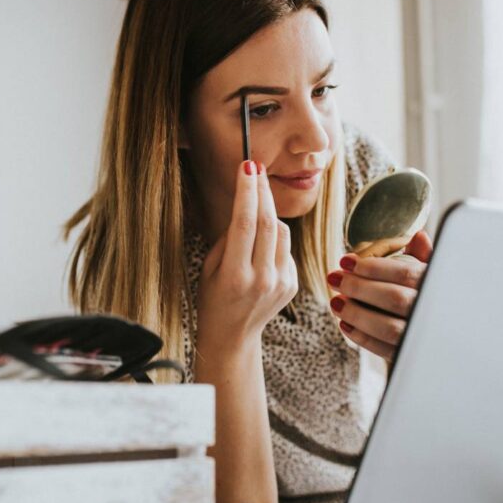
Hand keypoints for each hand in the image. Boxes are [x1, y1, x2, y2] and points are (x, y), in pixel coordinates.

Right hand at [196, 160, 297, 356]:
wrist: (232, 336)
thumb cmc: (213, 297)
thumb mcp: (209, 268)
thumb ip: (228, 238)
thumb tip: (245, 205)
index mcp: (234, 275)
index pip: (244, 224)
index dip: (247, 191)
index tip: (247, 166)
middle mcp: (260, 279)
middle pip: (267, 223)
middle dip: (262, 190)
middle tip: (255, 168)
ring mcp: (280, 283)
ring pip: (281, 231)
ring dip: (267, 215)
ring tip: (252, 214)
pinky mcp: (292, 283)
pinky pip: (285, 247)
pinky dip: (273, 239)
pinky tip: (259, 249)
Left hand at [326, 231, 432, 361]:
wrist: (452, 341)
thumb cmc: (436, 299)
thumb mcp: (436, 276)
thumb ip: (425, 258)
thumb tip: (418, 236)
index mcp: (439, 286)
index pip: (406, 273)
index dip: (372, 266)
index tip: (345, 261)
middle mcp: (434, 312)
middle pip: (395, 299)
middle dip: (359, 288)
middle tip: (334, 279)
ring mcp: (425, 338)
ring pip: (390, 328)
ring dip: (357, 314)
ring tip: (335, 303)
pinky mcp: (413, 357)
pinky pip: (386, 351)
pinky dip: (363, 338)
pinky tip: (346, 324)